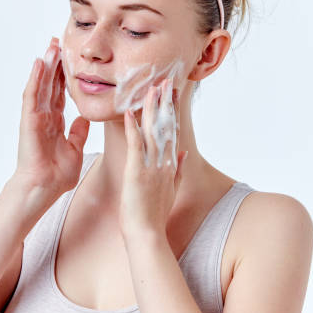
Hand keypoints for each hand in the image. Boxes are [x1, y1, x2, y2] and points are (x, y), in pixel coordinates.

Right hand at [12, 36, 89, 204]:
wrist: (44, 187)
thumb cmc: (56, 175)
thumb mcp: (75, 149)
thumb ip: (78, 133)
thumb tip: (84, 119)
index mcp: (55, 122)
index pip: (60, 93)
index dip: (65, 76)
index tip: (71, 58)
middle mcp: (44, 116)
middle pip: (50, 84)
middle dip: (55, 64)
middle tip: (58, 42)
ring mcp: (36, 117)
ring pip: (41, 85)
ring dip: (46, 65)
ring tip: (51, 46)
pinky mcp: (29, 120)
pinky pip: (32, 95)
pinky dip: (35, 78)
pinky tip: (39, 62)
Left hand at [119, 77, 187, 236]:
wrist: (146, 232)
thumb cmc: (154, 213)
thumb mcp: (171, 188)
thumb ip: (177, 169)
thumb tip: (182, 152)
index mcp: (169, 164)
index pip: (172, 131)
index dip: (172, 110)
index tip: (172, 93)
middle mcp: (163, 161)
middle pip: (165, 125)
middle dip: (164, 102)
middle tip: (165, 80)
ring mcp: (152, 165)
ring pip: (152, 130)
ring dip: (151, 108)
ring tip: (151, 88)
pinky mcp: (137, 170)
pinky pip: (135, 145)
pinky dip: (133, 128)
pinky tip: (130, 113)